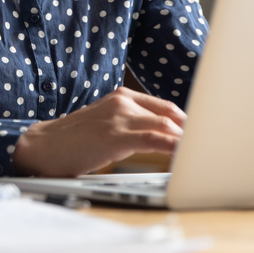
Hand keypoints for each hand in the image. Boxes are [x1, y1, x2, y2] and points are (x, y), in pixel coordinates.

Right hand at [10, 87, 185, 176]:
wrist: (43, 146)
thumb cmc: (74, 140)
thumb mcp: (106, 125)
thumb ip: (131, 125)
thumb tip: (161, 140)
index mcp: (122, 96)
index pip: (165, 106)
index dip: (186, 121)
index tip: (201, 135)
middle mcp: (123, 101)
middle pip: (171, 113)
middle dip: (193, 130)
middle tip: (209, 145)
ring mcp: (120, 116)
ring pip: (166, 124)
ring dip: (187, 140)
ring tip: (201, 151)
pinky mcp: (116, 135)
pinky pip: (154, 139)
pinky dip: (173, 147)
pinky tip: (183, 156)